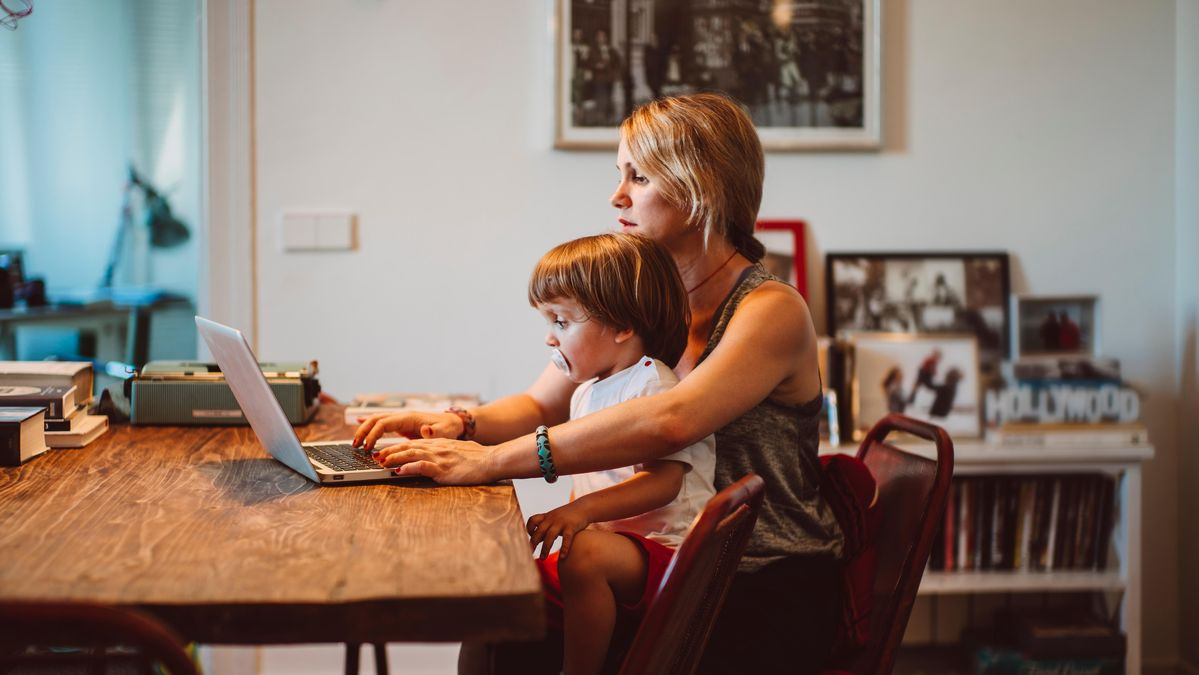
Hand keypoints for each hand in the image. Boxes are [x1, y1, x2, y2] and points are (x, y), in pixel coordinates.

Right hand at [352, 411, 463, 449]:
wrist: (453, 423)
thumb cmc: (448, 428)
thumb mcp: (444, 432)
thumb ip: (434, 433)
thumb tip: (425, 430)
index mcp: (408, 418)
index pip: (384, 424)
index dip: (373, 434)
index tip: (368, 448)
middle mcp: (402, 416)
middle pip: (376, 419)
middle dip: (363, 431)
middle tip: (355, 445)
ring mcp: (401, 420)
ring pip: (376, 420)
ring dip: (364, 429)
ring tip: (356, 443)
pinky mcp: (401, 425)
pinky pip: (382, 422)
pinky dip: (369, 423)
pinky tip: (358, 422)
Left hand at [373, 437, 494, 484]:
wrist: (492, 460)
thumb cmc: (479, 458)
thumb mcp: (459, 451)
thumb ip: (446, 452)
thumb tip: (438, 458)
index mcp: (440, 444)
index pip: (413, 443)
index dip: (397, 446)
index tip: (384, 451)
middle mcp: (437, 448)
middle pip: (408, 447)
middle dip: (390, 451)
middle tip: (375, 456)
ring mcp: (440, 458)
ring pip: (411, 454)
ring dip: (394, 458)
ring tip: (381, 462)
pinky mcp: (444, 469)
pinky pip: (423, 466)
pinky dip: (409, 467)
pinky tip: (399, 470)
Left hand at [526, 502, 590, 559]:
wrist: (584, 507)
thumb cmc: (568, 515)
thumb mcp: (555, 518)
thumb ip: (546, 527)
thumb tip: (537, 540)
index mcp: (547, 516)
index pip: (532, 520)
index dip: (529, 529)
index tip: (531, 538)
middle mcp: (552, 518)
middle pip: (539, 530)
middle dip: (533, 542)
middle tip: (530, 553)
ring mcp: (562, 522)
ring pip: (550, 536)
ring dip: (545, 548)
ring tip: (542, 558)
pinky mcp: (572, 526)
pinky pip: (567, 538)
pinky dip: (564, 548)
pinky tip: (562, 557)